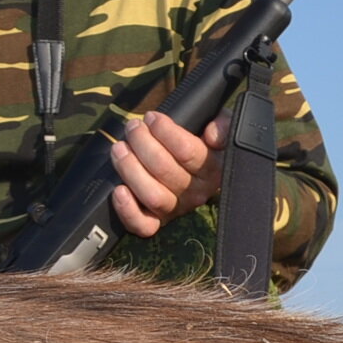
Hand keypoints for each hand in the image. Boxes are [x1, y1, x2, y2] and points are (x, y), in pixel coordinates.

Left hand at [110, 111, 228, 237]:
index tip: (152, 117)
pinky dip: (128, 210)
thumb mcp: (220, 126)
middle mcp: (195, 193)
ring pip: (152, 195)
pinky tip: (118, 190)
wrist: (193, 169)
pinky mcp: (156, 221)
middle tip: (133, 127)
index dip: (165, 131)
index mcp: (212, 171)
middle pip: (164, 170)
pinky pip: (143, 225)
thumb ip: (224, 125)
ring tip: (119, 148)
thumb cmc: (202, 143)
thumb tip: (212, 135)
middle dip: (142, 143)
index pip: (188, 153)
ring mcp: (175, 209)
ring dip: (130, 169)